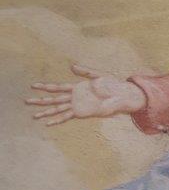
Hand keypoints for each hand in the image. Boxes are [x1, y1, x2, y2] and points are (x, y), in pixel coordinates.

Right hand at [25, 64, 146, 125]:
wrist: (122, 96)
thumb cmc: (112, 85)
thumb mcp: (98, 75)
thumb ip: (85, 72)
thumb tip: (71, 66)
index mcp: (77, 88)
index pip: (58, 87)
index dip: (46, 87)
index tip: (34, 86)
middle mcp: (75, 97)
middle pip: (54, 99)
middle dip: (40, 100)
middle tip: (25, 101)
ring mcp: (78, 105)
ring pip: (57, 109)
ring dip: (45, 112)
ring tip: (33, 116)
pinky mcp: (82, 112)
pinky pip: (67, 116)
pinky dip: (57, 120)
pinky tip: (48, 123)